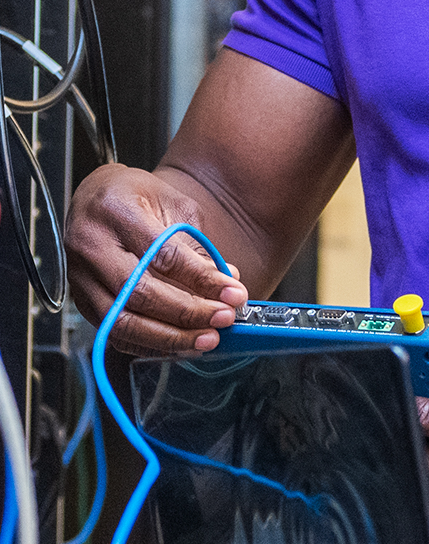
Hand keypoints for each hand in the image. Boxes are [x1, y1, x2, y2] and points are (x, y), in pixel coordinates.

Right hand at [65, 163, 246, 354]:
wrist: (94, 197)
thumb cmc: (135, 198)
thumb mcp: (172, 204)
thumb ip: (198, 245)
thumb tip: (228, 282)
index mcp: (116, 211)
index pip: (163, 254)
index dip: (202, 279)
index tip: (233, 294)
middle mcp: (91, 245)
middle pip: (140, 292)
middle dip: (189, 313)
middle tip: (224, 318)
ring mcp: (80, 276)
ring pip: (124, 321)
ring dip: (171, 338)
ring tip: (207, 339)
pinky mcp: (81, 301)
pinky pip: (115, 334)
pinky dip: (151, 345)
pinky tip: (181, 344)